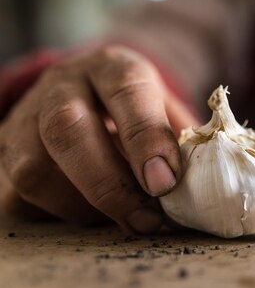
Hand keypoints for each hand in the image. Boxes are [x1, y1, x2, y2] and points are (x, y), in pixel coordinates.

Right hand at [0, 45, 198, 232]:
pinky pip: (22, 195)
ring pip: (34, 168)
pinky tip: (99, 216)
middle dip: (109, 184)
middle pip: (66, 128)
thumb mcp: (167, 112)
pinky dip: (64, 214)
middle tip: (147, 219)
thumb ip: (182, 142)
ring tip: (128, 220)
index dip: (146, 139)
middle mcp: (62, 85)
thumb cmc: (140, 111)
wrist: (90, 94)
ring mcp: (26, 118)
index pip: (126, 92)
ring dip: (85, 207)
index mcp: (112, 67)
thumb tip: (202, 189)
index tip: (165, 183)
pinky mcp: (8, 153)